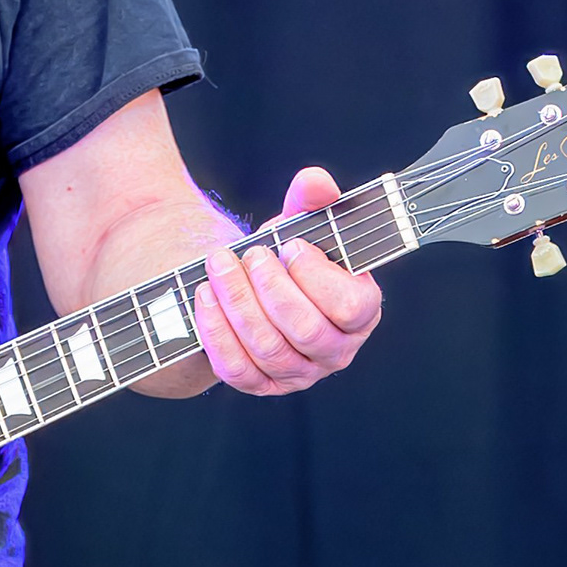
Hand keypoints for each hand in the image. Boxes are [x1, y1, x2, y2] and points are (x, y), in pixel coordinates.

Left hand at [195, 167, 381, 396]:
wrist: (252, 289)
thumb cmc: (286, 259)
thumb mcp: (300, 225)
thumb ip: (312, 201)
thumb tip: (315, 181)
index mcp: (361, 312)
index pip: (349, 306)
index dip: (316, 276)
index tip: (289, 246)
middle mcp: (336, 350)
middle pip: (305, 329)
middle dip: (269, 287)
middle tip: (250, 255)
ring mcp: (300, 373)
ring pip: (268, 349)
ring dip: (237, 303)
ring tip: (219, 266)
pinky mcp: (262, 385)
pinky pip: (237, 370)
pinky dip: (216, 331)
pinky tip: (206, 297)